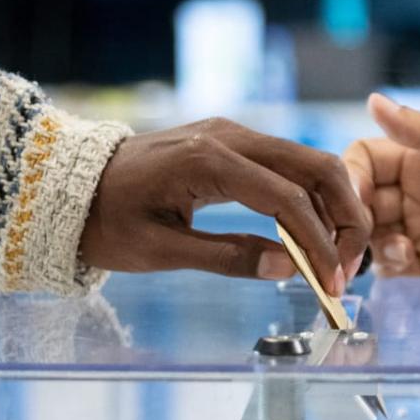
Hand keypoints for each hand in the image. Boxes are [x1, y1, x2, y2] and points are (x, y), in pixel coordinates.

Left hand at [80, 117, 369, 293]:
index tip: (332, 285)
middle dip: (344, 219)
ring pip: (309, 164)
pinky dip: (310, 200)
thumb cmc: (107, 221)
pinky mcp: (232, 142)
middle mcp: (229, 136)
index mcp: (208, 161)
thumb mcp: (160, 251)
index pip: (288, 200)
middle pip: (316, 168)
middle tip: (347, 269)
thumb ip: (226, 258)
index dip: (318, 244)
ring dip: (333, 209)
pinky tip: (310, 237)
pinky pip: (287, 166)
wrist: (73, 185)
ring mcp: (233, 134)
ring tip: (333, 258)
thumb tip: (287, 270)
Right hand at [343, 94, 419, 285]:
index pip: (364, 160)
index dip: (350, 177)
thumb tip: (373, 100)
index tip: (356, 198)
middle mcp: (416, 190)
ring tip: (401, 250)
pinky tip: (412, 263)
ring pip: (370, 236)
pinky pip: (391, 265)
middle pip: (360, 201)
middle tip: (365, 234)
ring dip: (371, 245)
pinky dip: (389, 266)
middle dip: (354, 218)